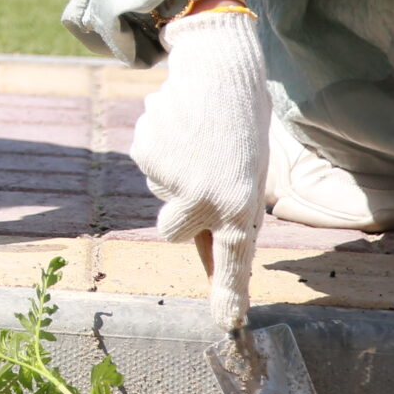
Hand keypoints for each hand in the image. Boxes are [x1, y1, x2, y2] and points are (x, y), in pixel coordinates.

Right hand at [132, 5, 272, 330]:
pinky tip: (180, 125)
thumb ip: (224, 213)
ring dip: (173, 172)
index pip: (234, 261)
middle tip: (202, 173)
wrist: (220, 66)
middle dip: (179, 210)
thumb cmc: (241, 126)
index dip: (227, 295)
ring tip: (198, 140)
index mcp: (242, 205)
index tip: (228, 327)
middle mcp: (206, 197)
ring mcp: (173, 177)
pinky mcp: (146, 153)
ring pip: (159, 192)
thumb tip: (199, 249)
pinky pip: (147, 165)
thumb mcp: (247, 175)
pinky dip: (159, 149)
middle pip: (173, 230)